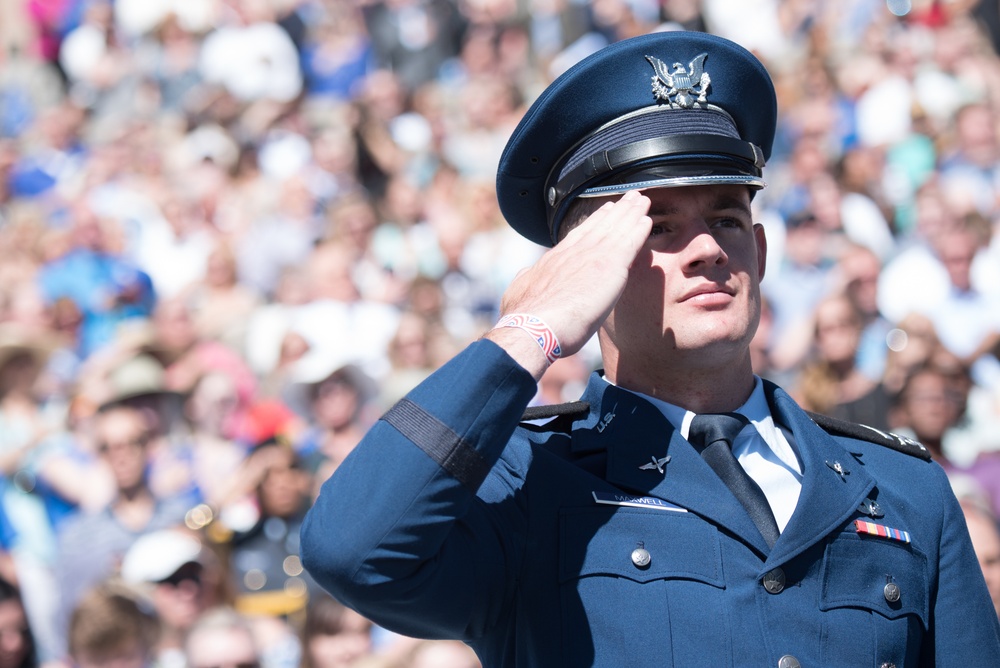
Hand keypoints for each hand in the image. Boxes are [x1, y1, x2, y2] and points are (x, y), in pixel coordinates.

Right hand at [487, 191, 651, 376]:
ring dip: (631, 214)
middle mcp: (574, 252)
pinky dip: (638, 231)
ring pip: (617, 229)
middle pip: (601, 225)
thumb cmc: (526, 318)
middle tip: (630, 197)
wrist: (536, 327)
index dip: (595, 221)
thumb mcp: (519, 291)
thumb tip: (525, 273)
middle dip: (617, 211)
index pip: (580, 234)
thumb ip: (527, 279)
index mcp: (555, 259)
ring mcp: (592, 256)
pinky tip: (647, 221)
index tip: (606, 210)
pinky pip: (629, 243)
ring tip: (642, 201)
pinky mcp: (610, 266)